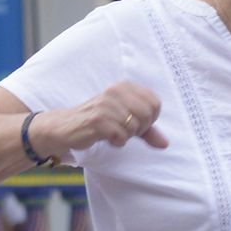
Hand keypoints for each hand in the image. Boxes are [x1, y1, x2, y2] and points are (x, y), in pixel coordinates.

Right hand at [39, 81, 168, 153]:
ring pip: (134, 127)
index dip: (150, 119)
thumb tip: (165, 144)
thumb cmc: (98, 122)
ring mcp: (105, 105)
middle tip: (123, 130)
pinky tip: (105, 137)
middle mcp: (115, 91)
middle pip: (148, 114)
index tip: (134, 122)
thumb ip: (146, 130)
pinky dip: (116, 142)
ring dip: (125, 136)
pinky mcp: (97, 120)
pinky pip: (121, 136)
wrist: (65, 127)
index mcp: (124, 86)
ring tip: (111, 132)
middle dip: (139, 129)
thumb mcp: (124, 122)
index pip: (155, 103)